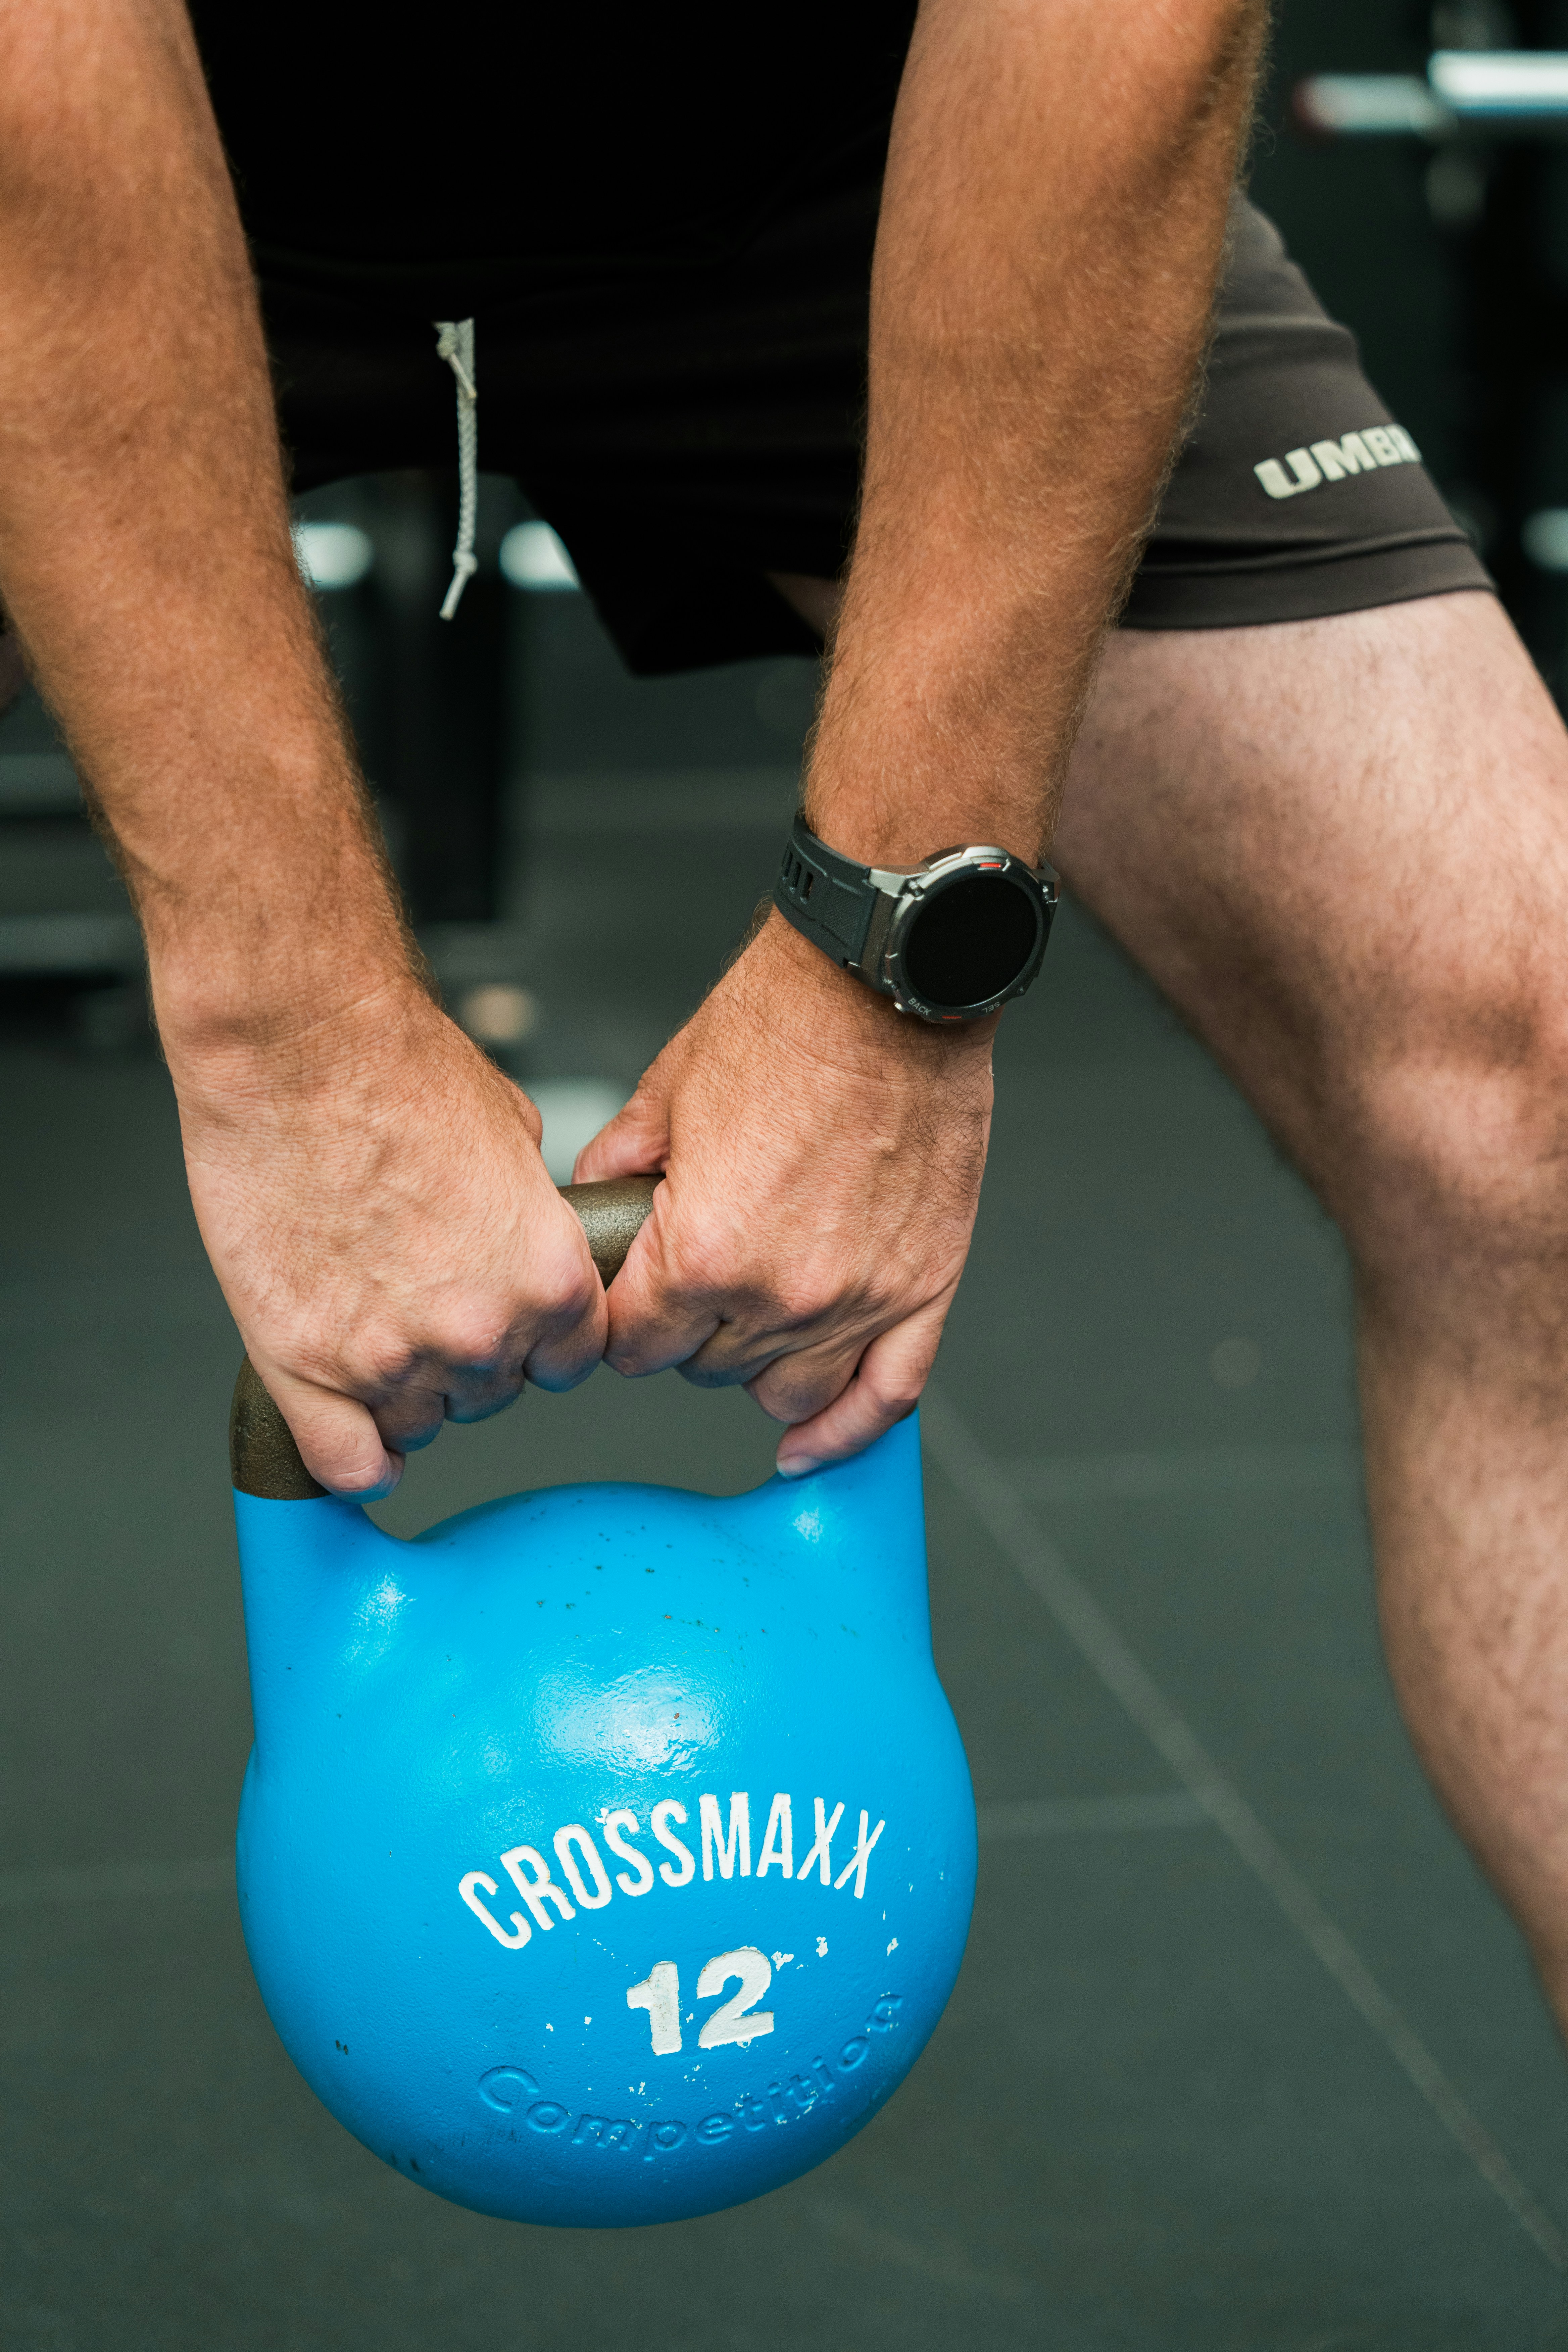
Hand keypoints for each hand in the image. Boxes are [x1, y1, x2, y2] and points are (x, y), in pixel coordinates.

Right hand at [171, 980, 605, 1496]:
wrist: (299, 1050)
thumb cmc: (400, 1071)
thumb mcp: (515, 1140)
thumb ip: (528, 1219)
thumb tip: (524, 1242)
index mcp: (548, 1278)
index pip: (570, 1362)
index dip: (538, 1341)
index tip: (509, 1323)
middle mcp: (480, 1331)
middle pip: (494, 1393)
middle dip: (469, 1355)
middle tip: (428, 1301)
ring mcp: (389, 1357)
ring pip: (419, 1423)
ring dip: (406, 1391)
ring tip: (377, 1330)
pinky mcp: (305, 1364)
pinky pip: (344, 1461)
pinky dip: (353, 1459)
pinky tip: (354, 1435)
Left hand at [573, 912, 992, 1472]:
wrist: (884, 987)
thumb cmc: (783, 1025)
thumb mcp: (663, 1093)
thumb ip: (617, 1169)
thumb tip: (592, 1207)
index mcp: (702, 1252)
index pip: (634, 1347)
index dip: (624, 1320)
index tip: (632, 1297)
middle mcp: (780, 1292)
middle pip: (705, 1370)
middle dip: (690, 1330)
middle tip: (697, 1277)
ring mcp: (859, 1298)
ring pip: (785, 1392)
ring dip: (758, 1364)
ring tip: (752, 1315)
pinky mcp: (923, 1289)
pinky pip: (887, 1396)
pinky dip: (846, 1432)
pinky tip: (809, 1447)